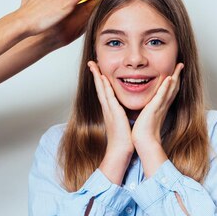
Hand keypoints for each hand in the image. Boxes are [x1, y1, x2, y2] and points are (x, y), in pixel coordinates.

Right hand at [88, 61, 132, 183]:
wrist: (121, 152)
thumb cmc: (124, 140)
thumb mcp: (123, 124)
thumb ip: (122, 116)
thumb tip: (125, 112)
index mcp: (110, 111)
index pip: (104, 92)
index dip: (100, 81)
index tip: (98, 71)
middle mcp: (107, 109)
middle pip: (99, 88)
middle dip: (95, 75)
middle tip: (91, 63)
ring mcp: (109, 110)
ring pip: (102, 90)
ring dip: (97, 77)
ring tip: (93, 65)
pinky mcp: (114, 113)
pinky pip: (109, 97)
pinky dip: (105, 87)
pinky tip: (103, 79)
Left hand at [132, 63, 183, 151]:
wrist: (143, 141)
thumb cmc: (144, 132)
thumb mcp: (147, 116)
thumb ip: (149, 109)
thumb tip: (147, 107)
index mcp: (161, 106)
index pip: (169, 91)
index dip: (174, 81)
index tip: (175, 71)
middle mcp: (163, 105)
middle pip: (173, 87)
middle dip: (178, 75)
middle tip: (181, 64)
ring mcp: (160, 106)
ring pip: (170, 89)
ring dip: (175, 76)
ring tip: (179, 66)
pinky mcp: (155, 108)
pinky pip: (162, 96)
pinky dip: (166, 87)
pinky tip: (169, 78)